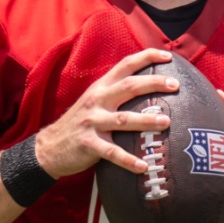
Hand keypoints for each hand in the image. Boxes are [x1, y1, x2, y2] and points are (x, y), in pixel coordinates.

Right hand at [35, 48, 175, 178]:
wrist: (49, 147)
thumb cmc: (80, 123)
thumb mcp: (94, 101)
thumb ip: (115, 93)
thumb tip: (148, 88)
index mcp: (100, 87)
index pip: (125, 65)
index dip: (147, 57)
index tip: (168, 56)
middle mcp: (97, 101)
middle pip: (128, 87)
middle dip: (153, 84)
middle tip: (175, 85)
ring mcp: (92, 122)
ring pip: (123, 119)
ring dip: (146, 120)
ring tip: (166, 122)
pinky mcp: (88, 145)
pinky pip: (112, 153)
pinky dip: (128, 160)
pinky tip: (143, 166)